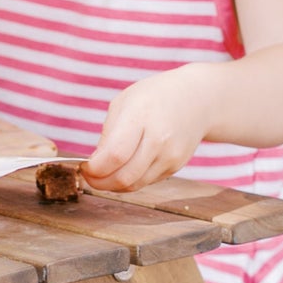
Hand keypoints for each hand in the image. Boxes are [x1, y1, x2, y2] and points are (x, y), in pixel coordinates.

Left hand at [83, 66, 216, 191]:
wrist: (197, 99)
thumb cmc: (154, 96)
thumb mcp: (124, 102)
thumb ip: (108, 134)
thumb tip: (94, 163)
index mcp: (141, 116)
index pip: (115, 155)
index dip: (94, 168)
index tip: (84, 166)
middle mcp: (159, 138)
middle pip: (124, 177)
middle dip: (99, 182)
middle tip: (89, 176)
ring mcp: (170, 155)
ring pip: (134, 185)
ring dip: (113, 185)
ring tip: (103, 175)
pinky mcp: (176, 166)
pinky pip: (146, 182)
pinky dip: (130, 181)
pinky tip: (123, 170)